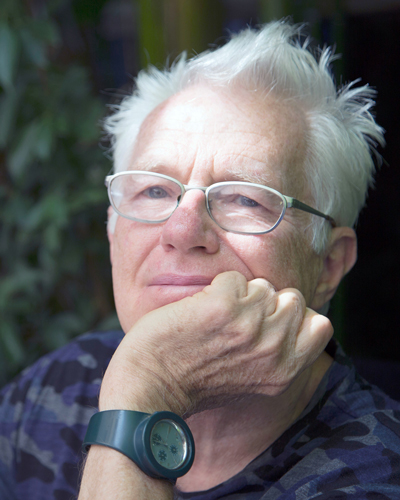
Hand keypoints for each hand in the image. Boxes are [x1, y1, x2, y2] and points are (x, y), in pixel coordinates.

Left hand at [99, 271, 332, 415]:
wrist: (151, 387)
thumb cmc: (197, 382)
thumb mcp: (253, 381)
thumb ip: (278, 355)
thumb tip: (293, 320)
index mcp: (285, 371)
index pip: (321, 325)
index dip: (297, 317)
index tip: (271, 322)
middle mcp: (274, 349)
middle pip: (292, 298)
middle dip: (267, 302)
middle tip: (238, 319)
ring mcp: (250, 326)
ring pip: (262, 285)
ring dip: (240, 295)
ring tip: (217, 318)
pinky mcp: (222, 307)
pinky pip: (232, 278)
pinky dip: (217, 288)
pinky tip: (202, 310)